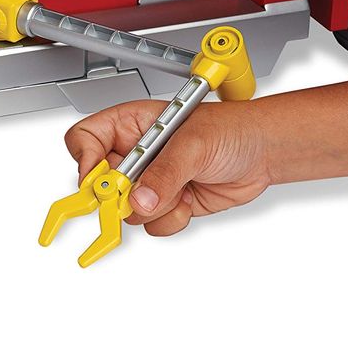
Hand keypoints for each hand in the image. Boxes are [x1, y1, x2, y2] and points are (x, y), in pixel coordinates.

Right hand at [64, 99, 270, 236]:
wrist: (262, 152)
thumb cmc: (231, 129)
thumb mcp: (194, 144)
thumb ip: (165, 173)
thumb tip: (140, 199)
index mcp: (132, 123)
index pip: (87, 137)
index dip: (85, 159)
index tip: (98, 180)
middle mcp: (137, 152)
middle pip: (101, 181)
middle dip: (120, 195)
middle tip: (140, 196)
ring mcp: (150, 179)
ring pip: (127, 209)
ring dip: (153, 208)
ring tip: (180, 189)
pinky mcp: (166, 201)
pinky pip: (150, 224)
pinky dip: (170, 219)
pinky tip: (190, 199)